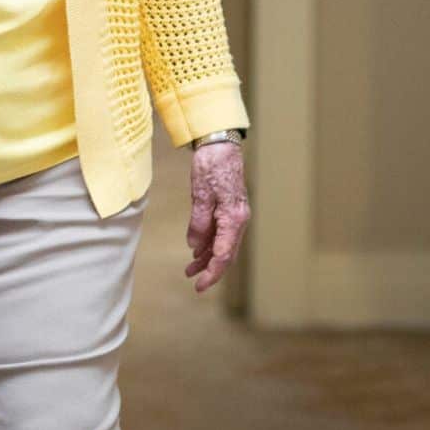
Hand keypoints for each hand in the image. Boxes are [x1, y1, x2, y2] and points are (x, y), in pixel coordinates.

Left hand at [185, 141, 249, 292]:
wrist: (220, 143)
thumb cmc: (211, 165)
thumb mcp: (200, 195)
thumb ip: (199, 223)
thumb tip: (195, 246)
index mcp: (234, 219)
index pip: (224, 255)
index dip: (211, 273)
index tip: (199, 286)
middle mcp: (238, 220)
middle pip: (226, 254)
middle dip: (209, 269)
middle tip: (192, 281)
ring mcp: (235, 215)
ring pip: (223, 245)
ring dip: (207, 257)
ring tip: (190, 268)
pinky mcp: (229, 209)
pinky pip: (221, 233)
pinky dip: (209, 243)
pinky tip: (197, 250)